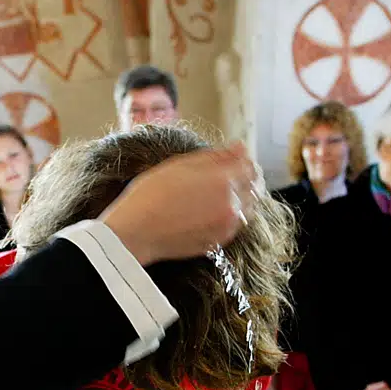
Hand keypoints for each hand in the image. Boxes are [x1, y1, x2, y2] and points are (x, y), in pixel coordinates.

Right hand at [100, 142, 258, 265]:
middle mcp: (232, 205)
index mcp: (224, 181)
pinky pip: (236, 225)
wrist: (135, 232)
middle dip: (246, 178)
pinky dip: (231, 215)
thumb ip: (216, 156)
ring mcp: (227, 227)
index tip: (234, 158)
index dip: (243, 159)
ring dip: (241, 198)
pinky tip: (210, 210)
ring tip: (219, 193)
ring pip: (248, 208)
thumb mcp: (181, 164)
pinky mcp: (218, 242)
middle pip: (255, 187)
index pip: (250, 166)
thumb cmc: (150, 195)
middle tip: (229, 174)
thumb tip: (240, 147)